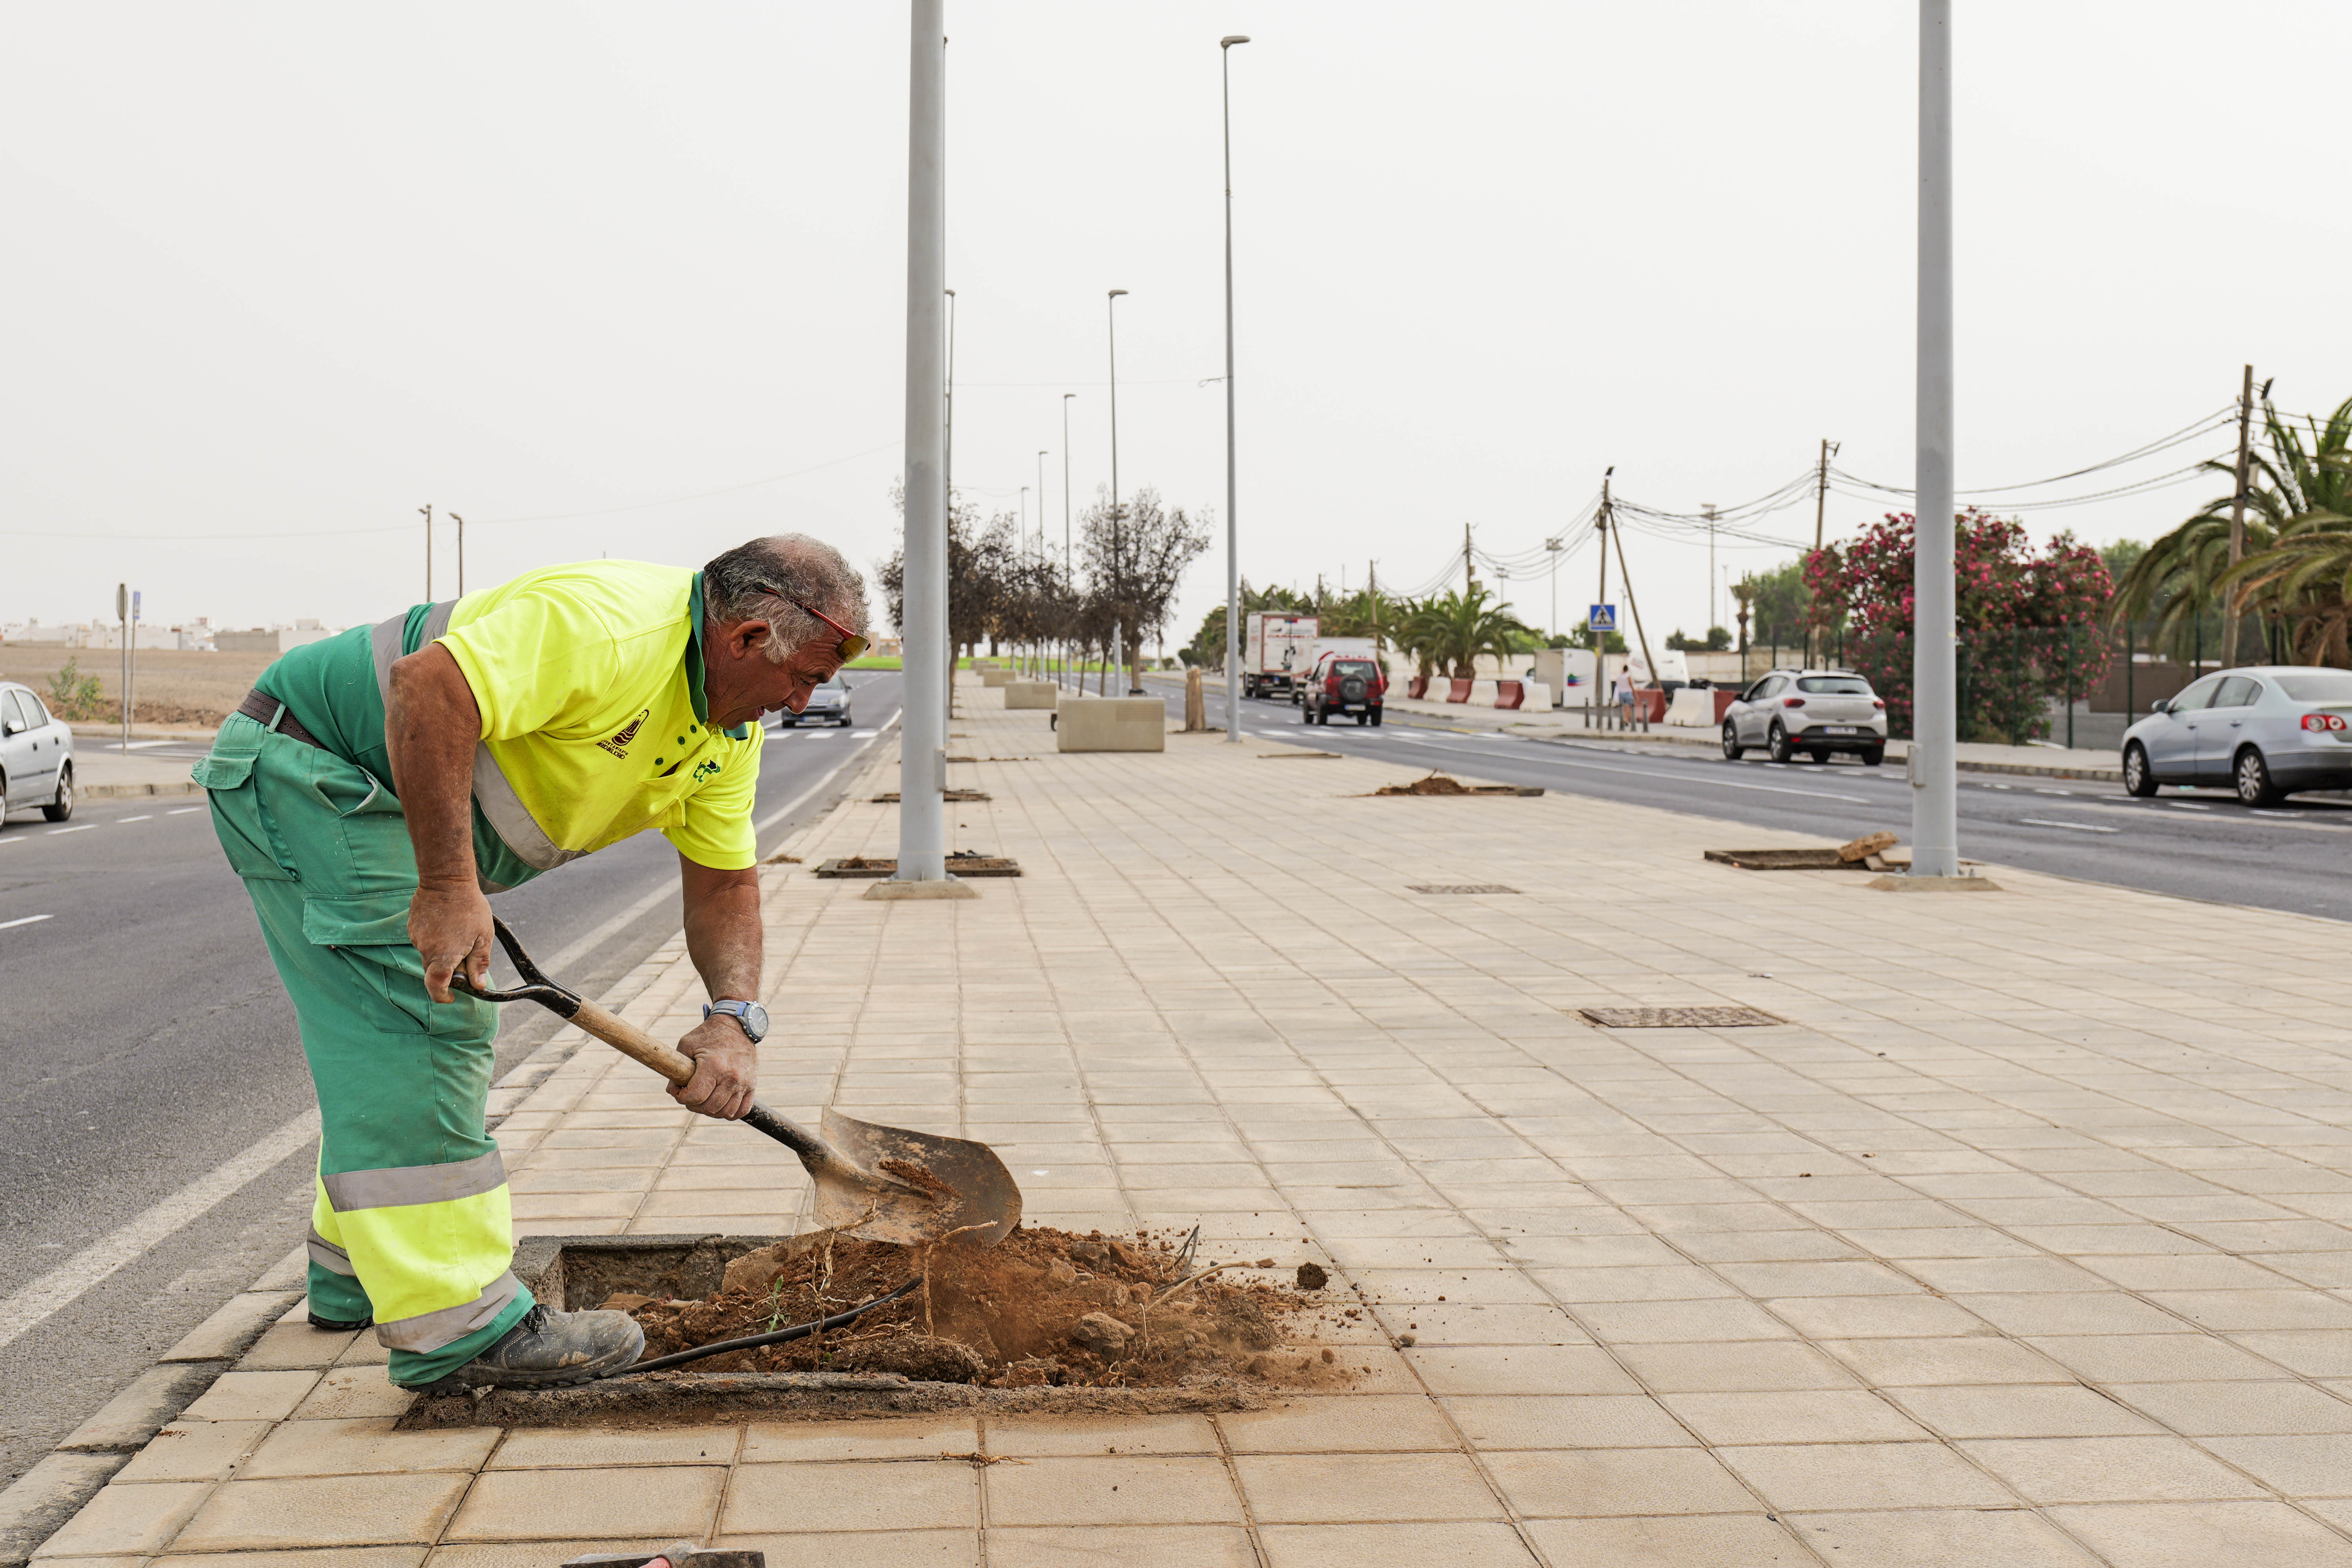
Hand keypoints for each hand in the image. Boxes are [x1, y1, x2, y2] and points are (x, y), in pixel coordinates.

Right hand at [410, 882, 494, 1003]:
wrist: (446, 879)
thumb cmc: (470, 907)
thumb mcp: (483, 937)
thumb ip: (479, 963)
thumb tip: (478, 985)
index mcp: (444, 956)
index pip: (436, 986)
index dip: (442, 996)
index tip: (451, 997)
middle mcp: (426, 950)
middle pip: (434, 972)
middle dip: (449, 970)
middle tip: (466, 954)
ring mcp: (417, 938)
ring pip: (430, 956)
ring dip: (443, 952)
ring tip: (458, 932)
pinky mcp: (412, 927)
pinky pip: (424, 941)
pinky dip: (436, 939)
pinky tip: (447, 924)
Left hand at [672, 1015, 756, 1119]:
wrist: (737, 1025)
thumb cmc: (708, 1035)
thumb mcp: (686, 1045)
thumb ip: (676, 1069)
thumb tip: (673, 1091)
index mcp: (714, 1065)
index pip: (695, 1096)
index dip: (682, 1098)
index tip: (680, 1091)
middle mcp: (732, 1076)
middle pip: (709, 1107)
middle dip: (694, 1105)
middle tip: (690, 1095)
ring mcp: (744, 1082)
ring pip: (725, 1112)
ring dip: (711, 1111)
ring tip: (704, 1099)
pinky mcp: (752, 1085)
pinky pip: (742, 1110)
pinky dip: (730, 1112)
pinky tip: (720, 1103)